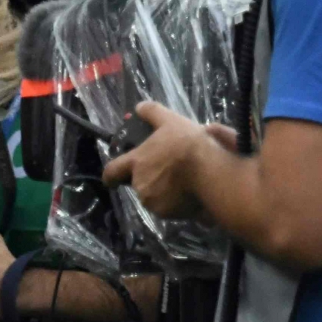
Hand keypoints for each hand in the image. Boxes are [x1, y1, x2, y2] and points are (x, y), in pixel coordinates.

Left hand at [101, 102, 237, 219]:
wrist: (210, 173)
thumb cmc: (187, 144)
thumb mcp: (170, 120)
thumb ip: (152, 113)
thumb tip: (139, 107)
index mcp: (136, 163)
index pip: (112, 172)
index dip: (111, 175)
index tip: (112, 178)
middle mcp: (140, 185)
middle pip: (138, 183)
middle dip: (149, 178)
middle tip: (167, 169)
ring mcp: (154, 202)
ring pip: (154, 196)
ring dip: (163, 190)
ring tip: (183, 180)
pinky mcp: (169, 215)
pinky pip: (169, 208)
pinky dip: (176, 202)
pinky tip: (190, 192)